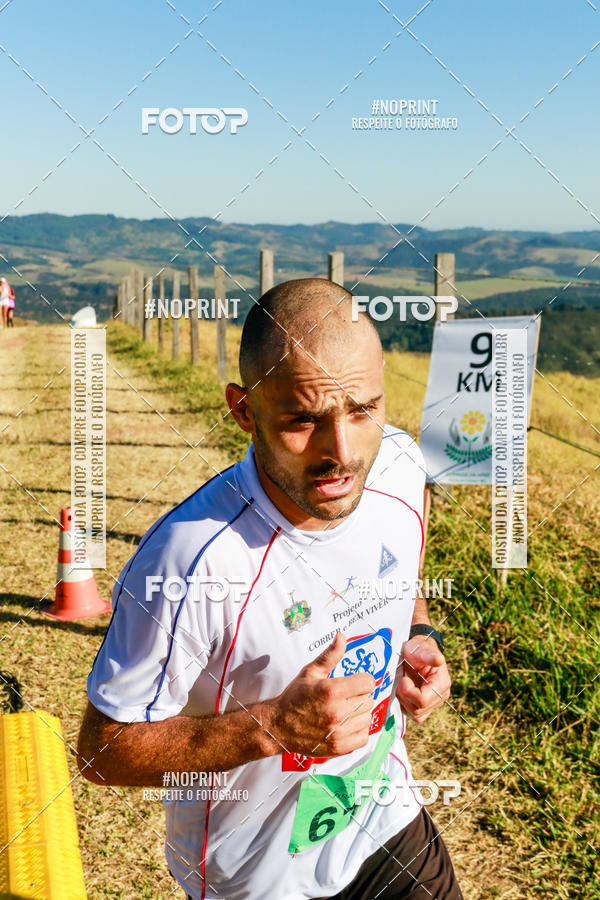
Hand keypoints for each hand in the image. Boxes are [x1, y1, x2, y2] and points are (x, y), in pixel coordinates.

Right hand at [270, 633, 375, 756]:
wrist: (278, 726)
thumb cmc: (295, 697)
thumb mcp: (311, 672)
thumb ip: (330, 655)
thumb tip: (342, 637)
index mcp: (332, 690)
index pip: (368, 682)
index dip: (361, 680)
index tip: (353, 683)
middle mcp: (337, 711)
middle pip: (369, 700)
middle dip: (359, 696)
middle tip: (345, 697)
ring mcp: (339, 731)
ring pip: (368, 718)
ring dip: (360, 714)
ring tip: (345, 711)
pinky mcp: (339, 747)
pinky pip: (364, 737)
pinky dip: (359, 731)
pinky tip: (347, 725)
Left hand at [396, 635, 450, 723]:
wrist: (417, 651)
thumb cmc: (419, 649)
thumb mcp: (422, 649)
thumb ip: (429, 656)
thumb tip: (439, 659)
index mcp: (441, 684)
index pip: (423, 701)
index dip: (408, 692)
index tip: (404, 678)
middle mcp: (439, 696)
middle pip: (418, 710)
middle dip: (404, 696)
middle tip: (402, 680)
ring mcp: (432, 703)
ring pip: (415, 715)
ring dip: (404, 701)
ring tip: (403, 685)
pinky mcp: (424, 706)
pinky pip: (412, 714)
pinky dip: (405, 705)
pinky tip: (404, 691)